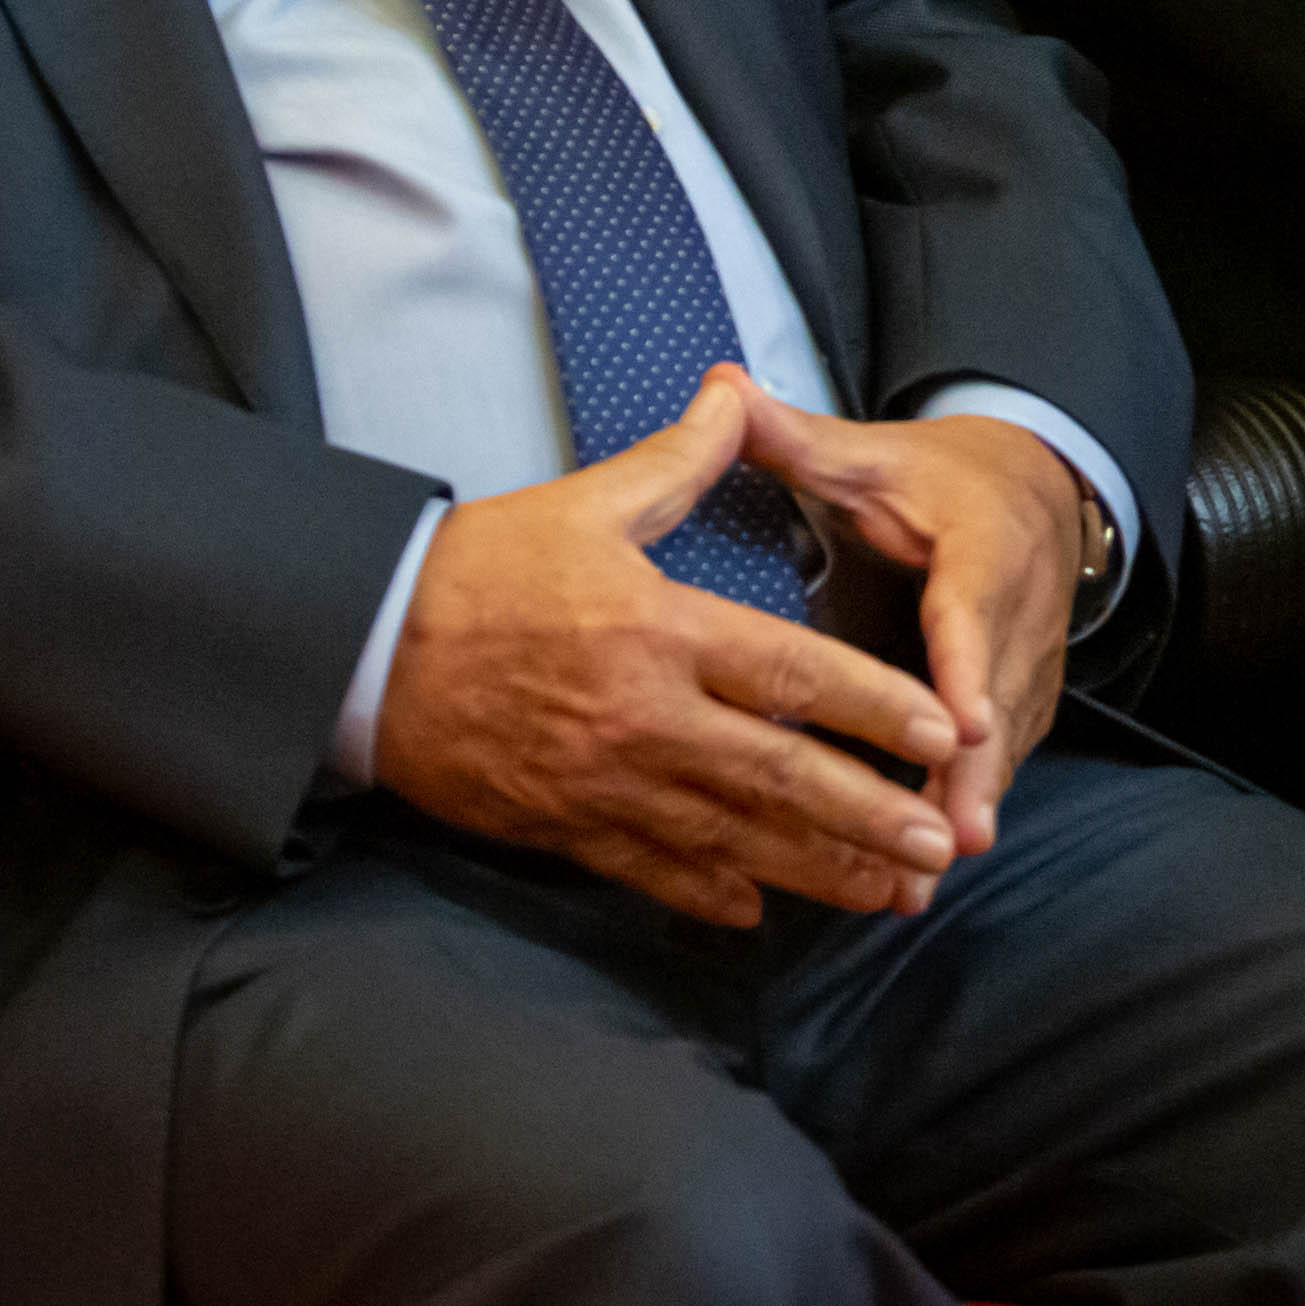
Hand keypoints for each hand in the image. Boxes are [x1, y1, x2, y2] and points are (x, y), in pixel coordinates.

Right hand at [372, 366, 964, 928]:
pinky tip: (761, 912)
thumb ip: (677, 461)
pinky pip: (652, 870)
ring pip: (733, 838)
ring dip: (817, 867)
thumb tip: (737, 393)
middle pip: (780, 774)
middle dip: (869, 813)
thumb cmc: (477, 570)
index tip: (941, 732)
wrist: (362, 648)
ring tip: (888, 889)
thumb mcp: (583, 504)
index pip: (792, 675)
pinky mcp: (564, 824)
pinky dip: (710, 894)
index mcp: (660, 630)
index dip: (875, 706)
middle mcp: (645, 716)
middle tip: (942, 839)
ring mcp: (606, 782)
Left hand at [737, 398, 1082, 856]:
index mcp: (984, 546)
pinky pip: (994, 764)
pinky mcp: (1020, 704)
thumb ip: (795, 436)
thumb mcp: (870, 454)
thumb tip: (721, 388)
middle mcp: (1020, 614)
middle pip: (1000, 702)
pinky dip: (962, 814)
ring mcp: (1027, 666)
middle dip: (974, 777)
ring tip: (921, 880)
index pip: (978, 610)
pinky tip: (919, 875)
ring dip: (967, 811)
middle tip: (947, 840)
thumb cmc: (938, 480)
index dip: (972, 668)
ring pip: (1002, 748)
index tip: (963, 724)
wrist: (1035, 492)